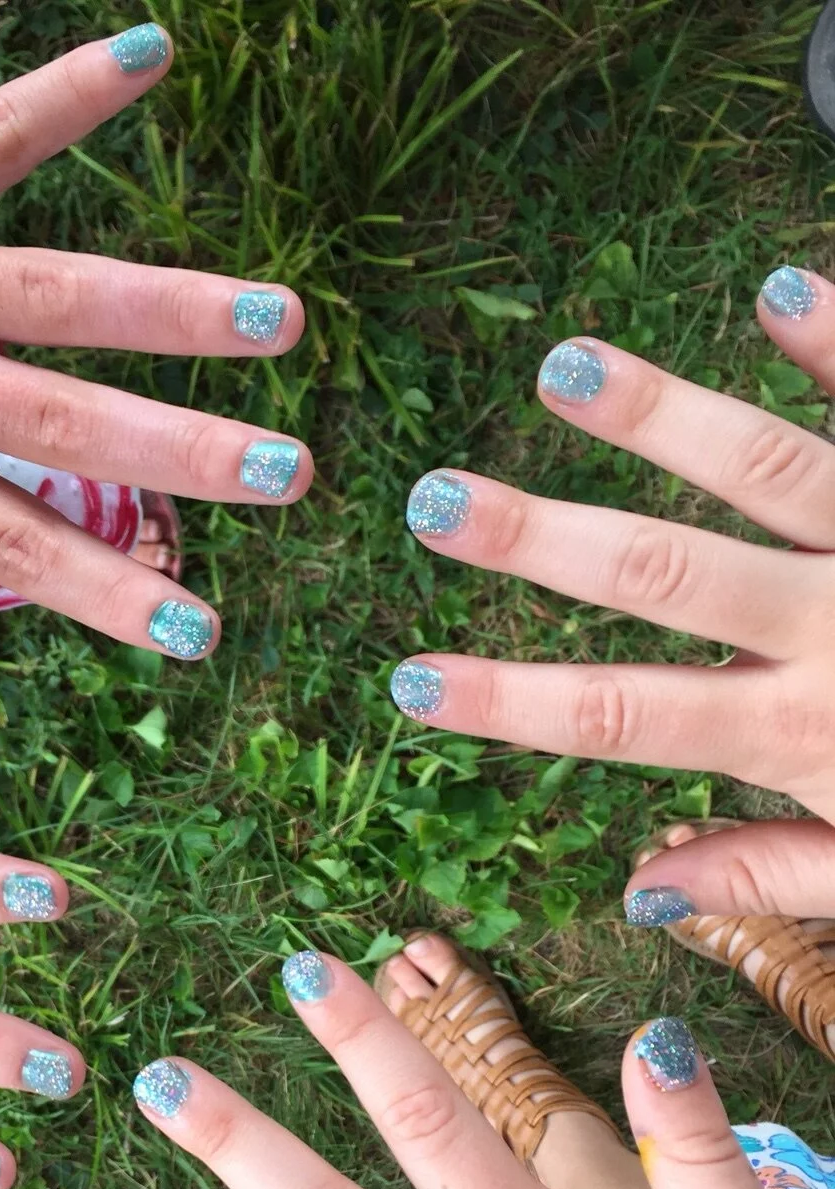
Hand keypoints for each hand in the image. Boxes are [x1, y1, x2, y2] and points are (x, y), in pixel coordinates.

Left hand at [0, 27, 309, 680]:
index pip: (13, 542)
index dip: (108, 592)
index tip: (199, 632)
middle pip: (65, 419)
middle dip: (183, 449)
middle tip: (290, 473)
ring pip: (62, 291)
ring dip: (176, 303)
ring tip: (284, 316)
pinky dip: (70, 89)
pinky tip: (154, 50)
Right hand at [390, 264, 834, 915]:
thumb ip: (777, 872)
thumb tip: (641, 884)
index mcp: (807, 731)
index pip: (623, 718)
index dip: (509, 704)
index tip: (410, 683)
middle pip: (661, 577)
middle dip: (537, 541)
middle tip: (436, 501)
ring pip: (768, 470)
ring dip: (662, 417)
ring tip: (564, 369)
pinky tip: (781, 286)